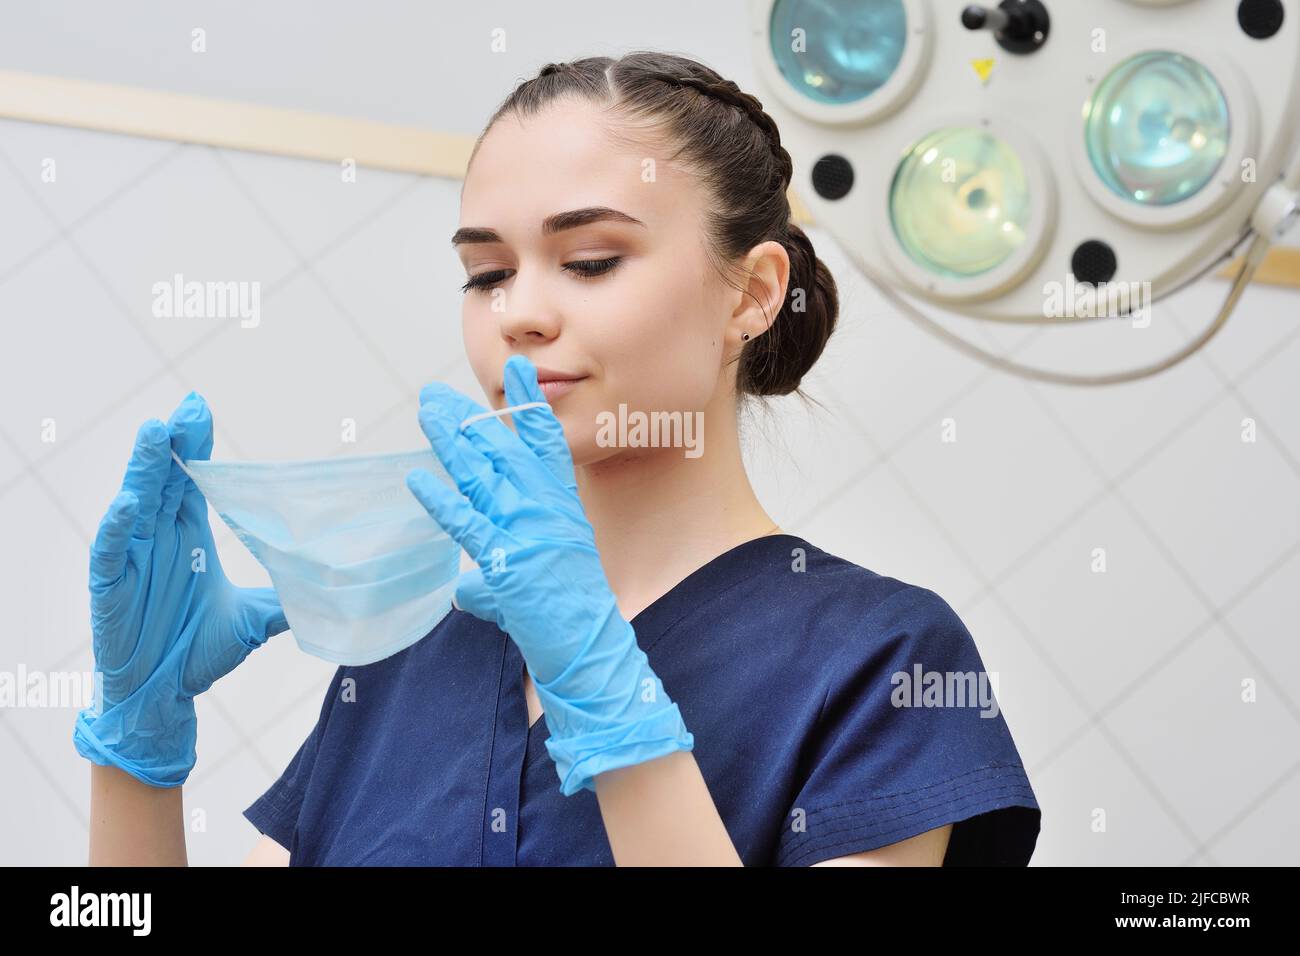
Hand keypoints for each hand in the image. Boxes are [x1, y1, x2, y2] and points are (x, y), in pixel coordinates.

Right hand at [73, 392, 288, 787]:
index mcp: (188, 536)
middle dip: (175, 443)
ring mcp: (132, 561)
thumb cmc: (198, 651)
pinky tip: (129, 504)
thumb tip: (337, 590)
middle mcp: (159, 539)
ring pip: (135, 504)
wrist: (165, 697)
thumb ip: (290, 598)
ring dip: (144, 470)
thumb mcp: (255, 619)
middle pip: (165, 480)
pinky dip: (116, 528)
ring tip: (157, 433)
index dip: (196, 446)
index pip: (192, 481)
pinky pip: (108, 553)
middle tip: (188, 407)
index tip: (201, 408)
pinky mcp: (110, 589)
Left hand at [406, 356, 692, 794]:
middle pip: (502, 451)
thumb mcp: (538, 582)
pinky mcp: (508, 560)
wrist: (589, 647)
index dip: (529, 404)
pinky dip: (441, 501)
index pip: (545, 443)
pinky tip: (418, 480)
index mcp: (561, 505)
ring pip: (482, 475)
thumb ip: (495, 578)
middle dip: (465, 420)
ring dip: (451, 442)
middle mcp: (546, 509)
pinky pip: (468, 525)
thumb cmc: (569, 617)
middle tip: (433, 394)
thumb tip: (463, 589)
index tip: (518, 368)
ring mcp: (527, 532)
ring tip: (426, 413)